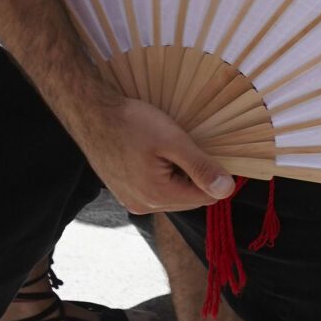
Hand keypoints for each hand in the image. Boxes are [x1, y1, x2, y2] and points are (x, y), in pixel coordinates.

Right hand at [68, 95, 235, 214]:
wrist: (93, 115)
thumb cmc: (132, 123)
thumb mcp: (173, 141)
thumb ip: (201, 167)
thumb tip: (227, 190)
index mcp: (157, 195)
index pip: (205, 197)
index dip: (215, 175)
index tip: (212, 151)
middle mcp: (143, 206)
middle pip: (190, 198)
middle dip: (197, 176)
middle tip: (189, 147)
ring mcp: (131, 201)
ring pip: (174, 195)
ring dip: (181, 176)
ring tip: (170, 150)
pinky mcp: (124, 192)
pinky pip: (157, 191)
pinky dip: (165, 177)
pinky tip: (157, 155)